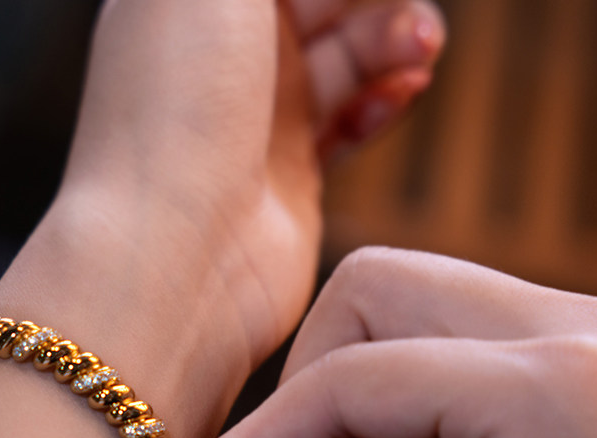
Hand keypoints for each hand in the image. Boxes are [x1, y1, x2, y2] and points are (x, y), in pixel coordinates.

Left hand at [8, 0, 445, 384]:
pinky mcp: (290, 182)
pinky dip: (382, 103)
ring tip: (423, 44)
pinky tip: (408, 90)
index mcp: (194, 0)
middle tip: (411, 15)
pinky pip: (346, 127)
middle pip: (320, 4)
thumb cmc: (173, 105)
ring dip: (392, 39)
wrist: (174, 254)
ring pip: (343, 59)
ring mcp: (257, 124)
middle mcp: (224, 60)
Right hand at [170, 247, 596, 437]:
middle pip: (378, 292)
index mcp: (560, 389)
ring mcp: (587, 324)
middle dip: (311, 385)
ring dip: (360, 387)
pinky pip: (462, 332)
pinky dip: (412, 395)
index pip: (351, 381)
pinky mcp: (588, 346)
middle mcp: (575, 325)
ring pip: (416, 301)